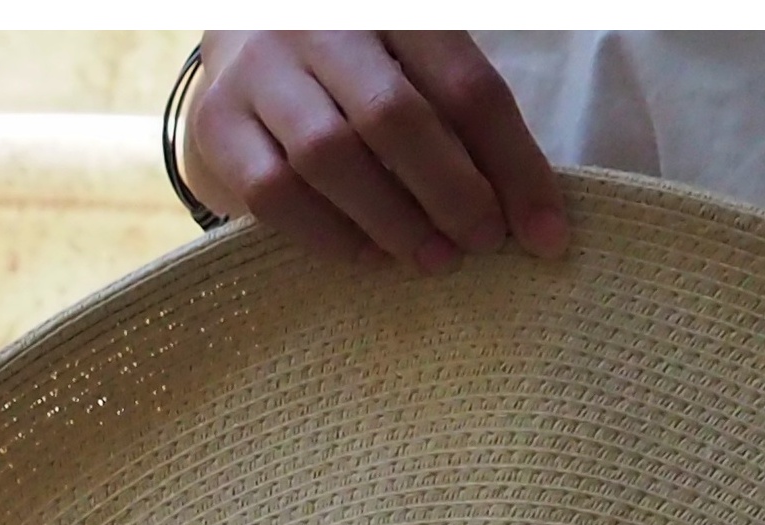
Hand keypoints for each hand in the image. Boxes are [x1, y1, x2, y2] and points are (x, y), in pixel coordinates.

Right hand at [175, 32, 567, 269]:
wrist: (245, 42)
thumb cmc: (357, 67)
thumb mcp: (414, 64)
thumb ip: (462, 120)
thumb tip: (533, 218)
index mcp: (392, 4)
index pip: (466, 85)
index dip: (513, 165)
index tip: (546, 233)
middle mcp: (321, 23)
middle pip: (394, 116)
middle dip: (451, 192)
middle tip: (483, 243)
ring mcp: (260, 71)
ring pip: (329, 156)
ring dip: (392, 220)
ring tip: (433, 259)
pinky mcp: (217, 122)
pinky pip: (273, 191)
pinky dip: (329, 235)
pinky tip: (368, 257)